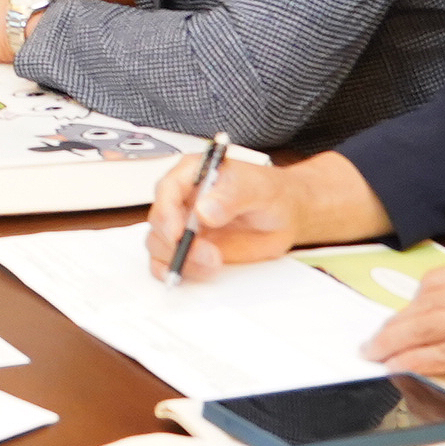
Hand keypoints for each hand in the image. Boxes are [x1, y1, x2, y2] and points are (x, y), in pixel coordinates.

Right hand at [146, 151, 386, 277]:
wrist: (285, 214)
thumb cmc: (271, 193)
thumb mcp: (257, 188)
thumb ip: (232, 196)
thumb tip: (204, 209)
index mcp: (193, 173)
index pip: (167, 189)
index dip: (167, 212)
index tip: (179, 233)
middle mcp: (182, 199)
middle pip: (159, 221)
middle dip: (178, 242)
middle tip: (209, 255)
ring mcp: (184, 225)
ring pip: (159, 244)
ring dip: (181, 259)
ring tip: (214, 263)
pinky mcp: (189, 248)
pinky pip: (167, 262)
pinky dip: (177, 271)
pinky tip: (200, 272)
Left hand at [371, 252, 444, 402]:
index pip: (436, 284)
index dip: (411, 306)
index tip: (396, 320)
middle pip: (425, 306)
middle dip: (394, 327)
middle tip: (374, 342)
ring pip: (427, 330)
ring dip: (395, 346)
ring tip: (377, 357)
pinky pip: (442, 356)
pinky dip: (415, 362)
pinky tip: (401, 368)